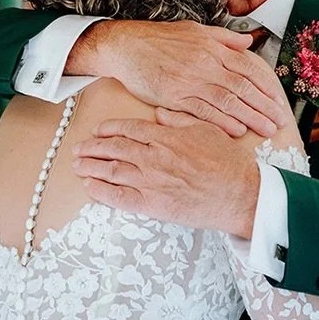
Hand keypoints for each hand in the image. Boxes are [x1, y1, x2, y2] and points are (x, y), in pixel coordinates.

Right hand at [68, 20, 289, 138]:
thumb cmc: (158, 38)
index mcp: (213, 48)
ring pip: (228, 101)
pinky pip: (203, 111)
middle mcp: (206, 64)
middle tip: (280, 122)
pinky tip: (237, 131)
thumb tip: (248, 42)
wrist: (126, 46)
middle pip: (243, 88)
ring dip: (250, 117)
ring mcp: (190, 81)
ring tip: (267, 129)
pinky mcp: (175, 96)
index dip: (266, 86)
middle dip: (265, 106)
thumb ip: (223, 38)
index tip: (278, 101)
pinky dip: (222, 121)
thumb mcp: (194, 30)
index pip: (248, 69)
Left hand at [71, 118, 260, 237]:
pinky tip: (90, 187)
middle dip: (92, 148)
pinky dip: (101, 191)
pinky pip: (120, 198)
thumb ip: (179, 119)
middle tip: (79, 148)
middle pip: (114, 149)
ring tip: (77, 165)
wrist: (240, 194)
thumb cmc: (228, 163)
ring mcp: (151, 182)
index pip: (129, 129)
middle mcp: (154, 157)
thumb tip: (160, 114)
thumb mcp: (206, 130)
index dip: (109, 129)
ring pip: (112, 171)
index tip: (99, 130)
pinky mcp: (154, 205)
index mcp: (166, 137)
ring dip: (91, 167)